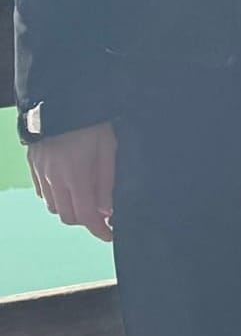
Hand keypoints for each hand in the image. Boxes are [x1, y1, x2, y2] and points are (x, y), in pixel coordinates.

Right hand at [28, 122, 116, 241]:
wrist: (60, 100)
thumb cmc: (91, 121)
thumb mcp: (108, 147)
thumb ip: (106, 181)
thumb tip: (107, 209)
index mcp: (75, 175)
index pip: (86, 215)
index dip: (99, 229)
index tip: (110, 235)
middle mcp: (54, 178)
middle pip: (68, 216)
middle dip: (86, 220)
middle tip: (103, 214)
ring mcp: (41, 172)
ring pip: (54, 206)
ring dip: (71, 209)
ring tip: (88, 198)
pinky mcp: (34, 165)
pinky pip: (44, 193)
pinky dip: (57, 197)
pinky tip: (69, 187)